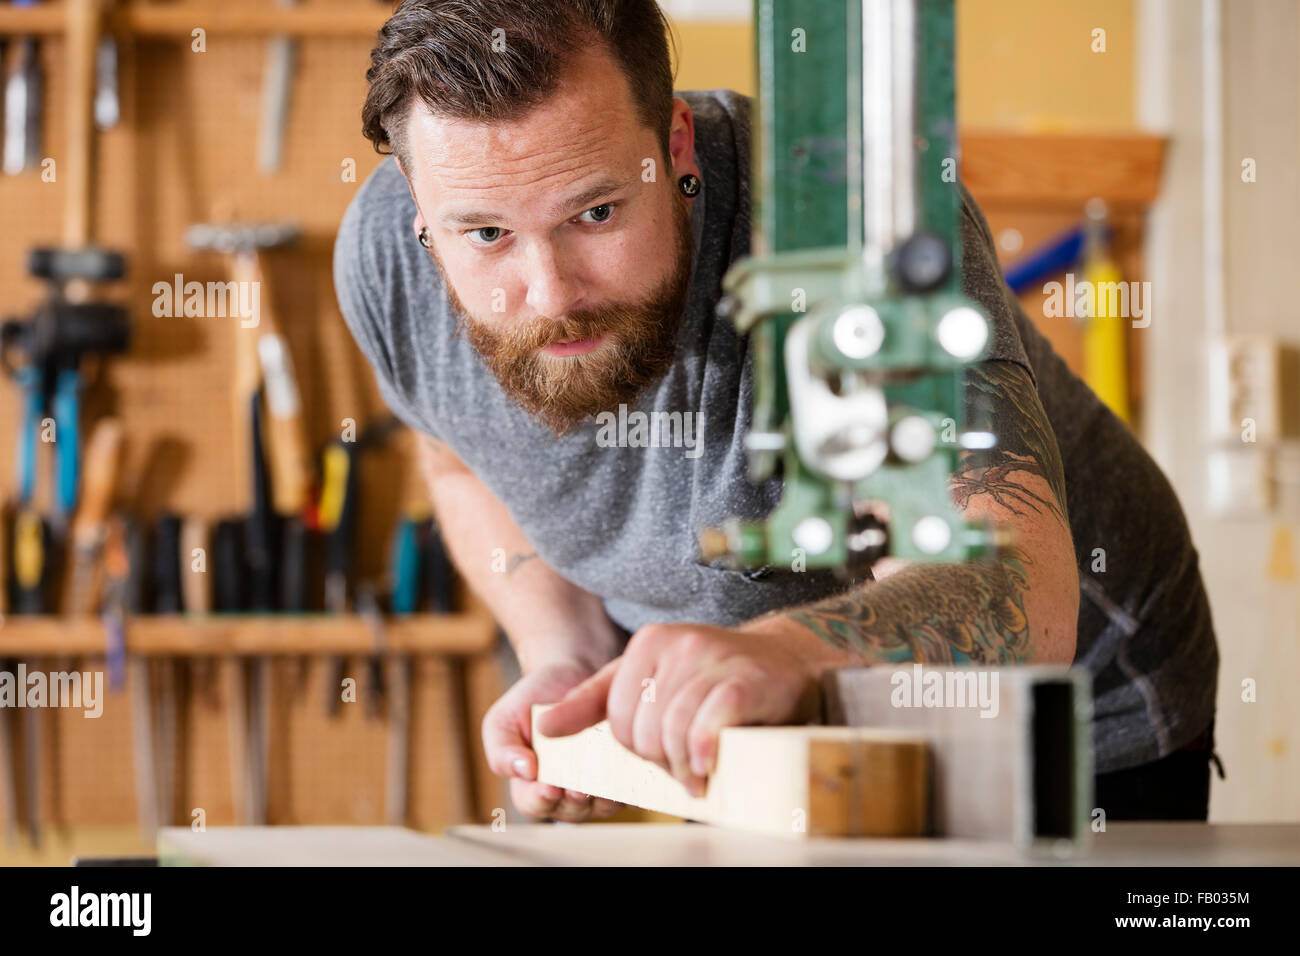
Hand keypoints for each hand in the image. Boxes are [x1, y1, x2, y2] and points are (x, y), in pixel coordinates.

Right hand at [481, 660, 623, 821]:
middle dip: (574, 803)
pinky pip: (628, 788)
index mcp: (531, 786)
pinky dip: (628, 784)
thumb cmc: (532, 700)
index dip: (540, 800)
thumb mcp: (504, 719)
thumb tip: (523, 771)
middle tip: (578, 789)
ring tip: (604, 784)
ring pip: (601, 806)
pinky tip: (628, 772)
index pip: (533, 804)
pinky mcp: (622, 775)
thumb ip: (502, 749)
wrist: (570, 675)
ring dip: (603, 799)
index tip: (548, 787)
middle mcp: (564, 793)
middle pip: (570, 811)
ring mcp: (595, 787)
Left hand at [535, 622, 823, 795]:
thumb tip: (545, 728)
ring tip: (700, 771)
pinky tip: (712, 763)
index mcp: (648, 643)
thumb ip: (596, 701)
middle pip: (644, 732)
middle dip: (662, 761)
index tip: (661, 752)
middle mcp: (677, 644)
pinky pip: (706, 729)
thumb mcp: (653, 680)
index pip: (617, 720)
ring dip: (686, 768)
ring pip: (673, 735)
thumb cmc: (715, 680)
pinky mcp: (743, 682)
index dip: (637, 749)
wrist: (788, 661)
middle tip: (686, 765)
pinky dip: (705, 755)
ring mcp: (711, 660)